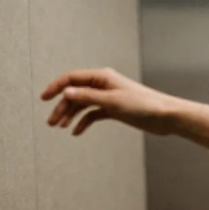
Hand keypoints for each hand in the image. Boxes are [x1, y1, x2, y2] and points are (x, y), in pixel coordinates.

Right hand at [41, 67, 183, 136]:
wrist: (165, 116)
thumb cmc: (143, 104)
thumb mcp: (112, 101)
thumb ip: (87, 97)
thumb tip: (66, 92)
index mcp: (102, 77)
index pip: (72, 78)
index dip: (56, 87)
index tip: (43, 98)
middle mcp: (103, 85)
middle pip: (75, 94)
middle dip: (61, 107)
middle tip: (51, 123)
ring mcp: (108, 97)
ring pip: (83, 104)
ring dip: (70, 115)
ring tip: (60, 127)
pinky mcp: (114, 109)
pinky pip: (93, 114)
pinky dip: (84, 122)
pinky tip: (76, 132)